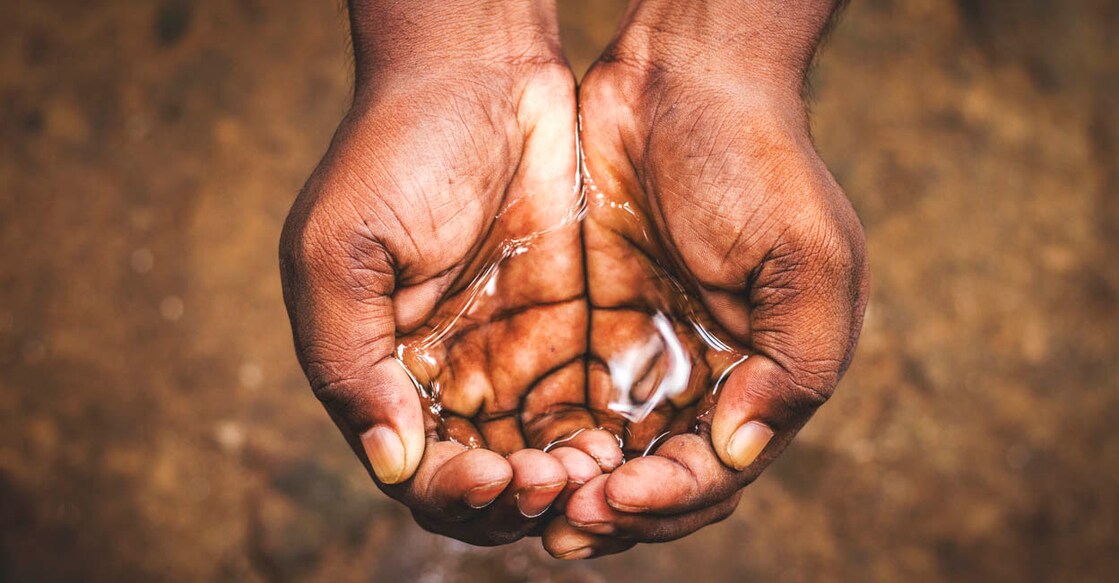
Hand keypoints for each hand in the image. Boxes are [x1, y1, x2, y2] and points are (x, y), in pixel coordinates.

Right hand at [279, 0, 619, 545]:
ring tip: (593, 472)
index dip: (454, 494)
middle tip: (553, 483)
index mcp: (385, 370)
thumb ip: (349, 363)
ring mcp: (513, 353)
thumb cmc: (395, 150)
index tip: (494, 478)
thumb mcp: (339, 251)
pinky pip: (588, 405)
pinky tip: (620, 439)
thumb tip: (391, 464)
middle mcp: (450, 375)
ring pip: (541, 457)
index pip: (417, 472)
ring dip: (565, 483)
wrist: (481, 70)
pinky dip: (602, 437)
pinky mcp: (571, 327)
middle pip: (485, 482)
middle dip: (516, 501)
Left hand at [545, 0, 867, 557]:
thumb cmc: (757, 161)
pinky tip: (511, 450)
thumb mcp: (807, 258)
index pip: (716, 472)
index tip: (619, 495)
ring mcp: (642, 355)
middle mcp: (701, 380)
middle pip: (657, 480)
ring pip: (606, 453)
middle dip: (616, 511)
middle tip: (564, 525)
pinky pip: (562, 400)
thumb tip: (737, 453)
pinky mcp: (589, 326)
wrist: (680, 79)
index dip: (671, 499)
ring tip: (530, 501)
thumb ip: (795, 365)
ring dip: (572, 488)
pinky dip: (542, 435)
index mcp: (761, 378)